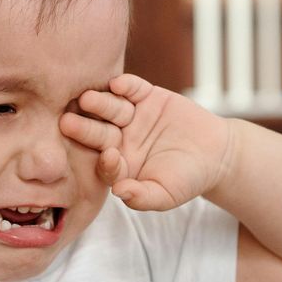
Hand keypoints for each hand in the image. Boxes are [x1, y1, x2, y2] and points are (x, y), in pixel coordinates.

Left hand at [59, 73, 236, 211]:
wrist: (214, 154)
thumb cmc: (188, 179)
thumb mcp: (166, 194)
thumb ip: (142, 197)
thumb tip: (119, 192)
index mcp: (119, 165)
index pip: (105, 164)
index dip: (105, 162)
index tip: (108, 157)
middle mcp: (120, 139)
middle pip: (99, 133)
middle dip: (85, 129)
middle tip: (67, 123)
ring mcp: (131, 116)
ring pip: (112, 109)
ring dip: (100, 104)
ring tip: (88, 99)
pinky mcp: (145, 96)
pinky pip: (133, 89)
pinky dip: (126, 86)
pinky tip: (117, 84)